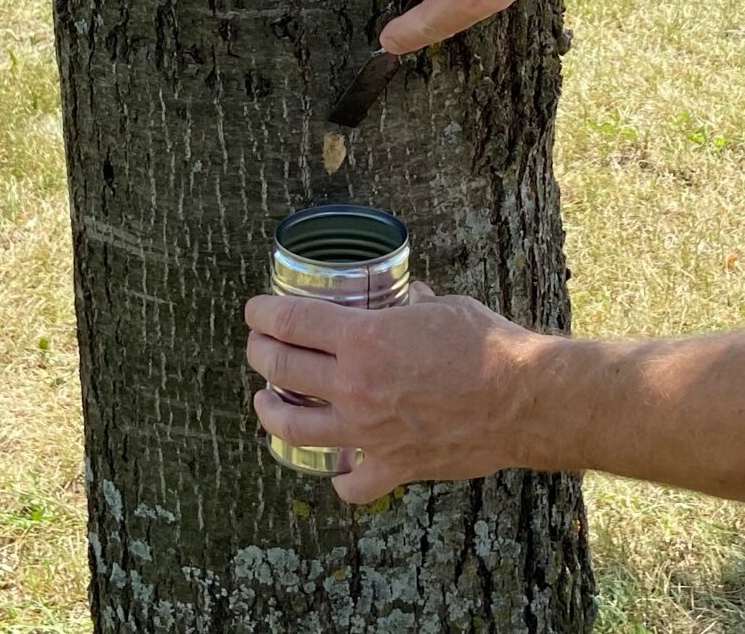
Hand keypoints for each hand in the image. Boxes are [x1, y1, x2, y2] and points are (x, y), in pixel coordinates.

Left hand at [245, 283, 542, 503]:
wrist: (524, 399)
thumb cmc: (488, 346)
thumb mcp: (444, 306)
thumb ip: (413, 302)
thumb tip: (407, 296)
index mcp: (365, 338)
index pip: (291, 322)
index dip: (263, 314)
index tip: (254, 310)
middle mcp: (355, 384)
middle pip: (281, 368)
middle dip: (259, 353)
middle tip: (257, 346)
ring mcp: (368, 430)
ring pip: (293, 427)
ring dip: (270, 411)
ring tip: (265, 401)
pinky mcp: (392, 464)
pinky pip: (349, 482)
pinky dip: (338, 475)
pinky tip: (336, 464)